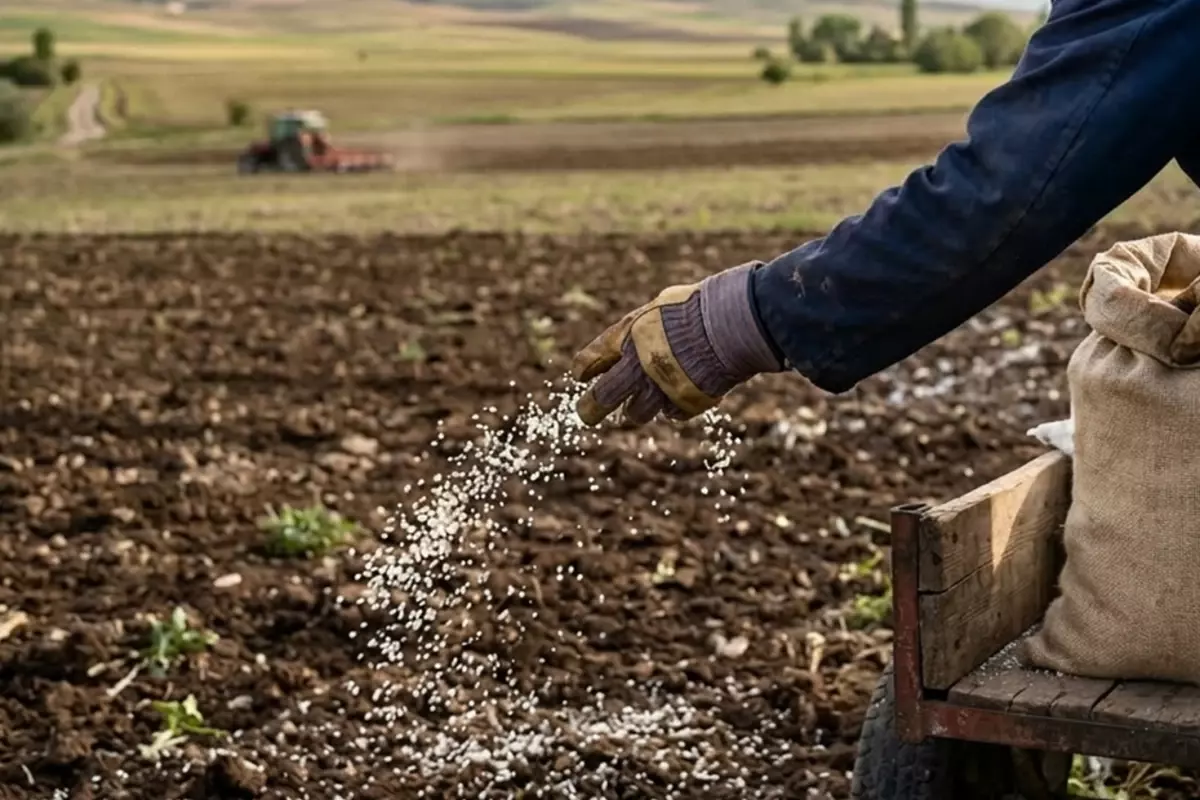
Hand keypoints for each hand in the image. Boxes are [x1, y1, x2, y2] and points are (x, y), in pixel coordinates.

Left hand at [570, 262, 782, 425]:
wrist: (732, 322)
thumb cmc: (697, 307)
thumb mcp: (658, 307)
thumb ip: (639, 329)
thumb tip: (626, 343)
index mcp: (626, 337)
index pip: (589, 361)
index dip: (583, 370)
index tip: (581, 377)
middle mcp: (637, 367)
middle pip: (602, 398)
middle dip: (590, 409)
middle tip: (586, 414)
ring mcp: (660, 388)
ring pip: (636, 413)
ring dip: (637, 409)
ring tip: (640, 404)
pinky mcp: (685, 403)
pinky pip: (671, 413)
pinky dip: (672, 406)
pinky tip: (678, 394)